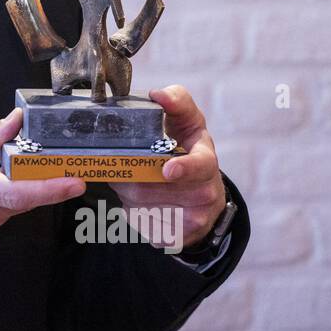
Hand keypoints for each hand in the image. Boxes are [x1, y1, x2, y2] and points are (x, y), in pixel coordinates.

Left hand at [109, 84, 224, 251]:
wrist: (197, 195)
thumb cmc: (185, 149)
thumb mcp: (185, 120)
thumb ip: (175, 102)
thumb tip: (158, 94)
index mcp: (206, 159)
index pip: (201, 165)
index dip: (184, 168)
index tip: (167, 169)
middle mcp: (206, 191)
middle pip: (158, 187)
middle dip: (135, 177)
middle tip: (124, 167)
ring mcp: (195, 217)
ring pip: (146, 205)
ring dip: (129, 192)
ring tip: (131, 181)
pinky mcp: (179, 236)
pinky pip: (144, 224)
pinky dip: (133, 211)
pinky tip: (139, 202)